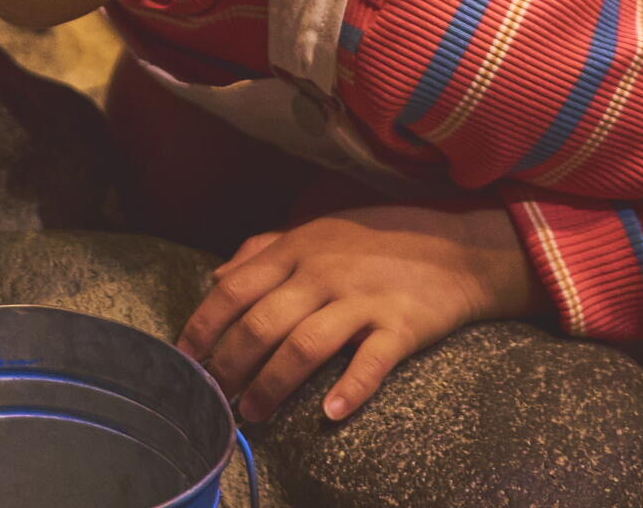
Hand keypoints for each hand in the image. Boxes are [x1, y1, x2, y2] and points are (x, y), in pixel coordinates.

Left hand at [178, 205, 537, 423]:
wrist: (458, 247)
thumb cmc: (379, 240)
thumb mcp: (317, 229)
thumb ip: (264, 249)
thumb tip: (217, 277)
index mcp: (297, 248)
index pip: (234, 290)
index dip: (204, 326)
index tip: (185, 359)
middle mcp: (323, 272)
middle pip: (261, 324)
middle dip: (230, 367)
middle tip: (215, 398)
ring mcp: (362, 298)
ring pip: (304, 346)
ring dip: (272, 385)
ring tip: (253, 414)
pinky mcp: (400, 325)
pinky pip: (371, 360)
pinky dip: (350, 388)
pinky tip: (330, 413)